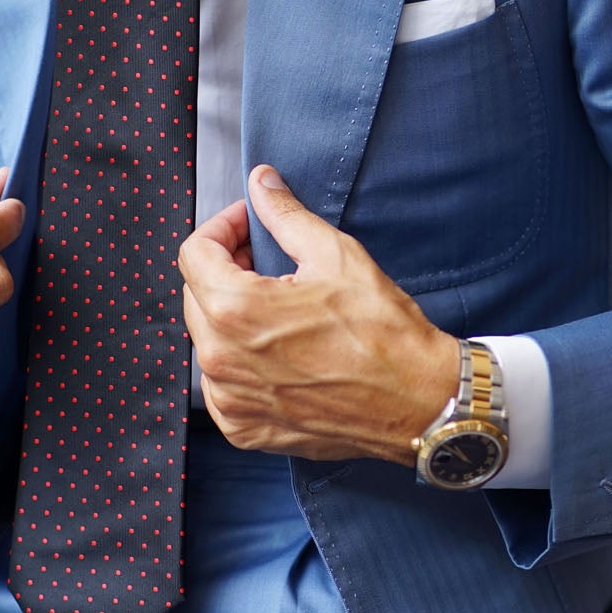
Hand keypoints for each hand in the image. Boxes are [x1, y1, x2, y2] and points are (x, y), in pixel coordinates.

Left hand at [177, 165, 459, 463]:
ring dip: (232, 317)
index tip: (247, 226)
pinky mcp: (245, 428)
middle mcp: (222, 359)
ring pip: (209, 340)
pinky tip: (278, 351)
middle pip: (196, 295)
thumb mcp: (336, 255)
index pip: (194, 254)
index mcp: (237, 310)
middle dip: (226, 269)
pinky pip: (221, 384)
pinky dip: (240, 363)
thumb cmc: (384, 333)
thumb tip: (262, 184)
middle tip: (266, 261)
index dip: (222, 228)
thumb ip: (286, 215)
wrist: (416, 401)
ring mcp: (230, 399)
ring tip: (278, 309)